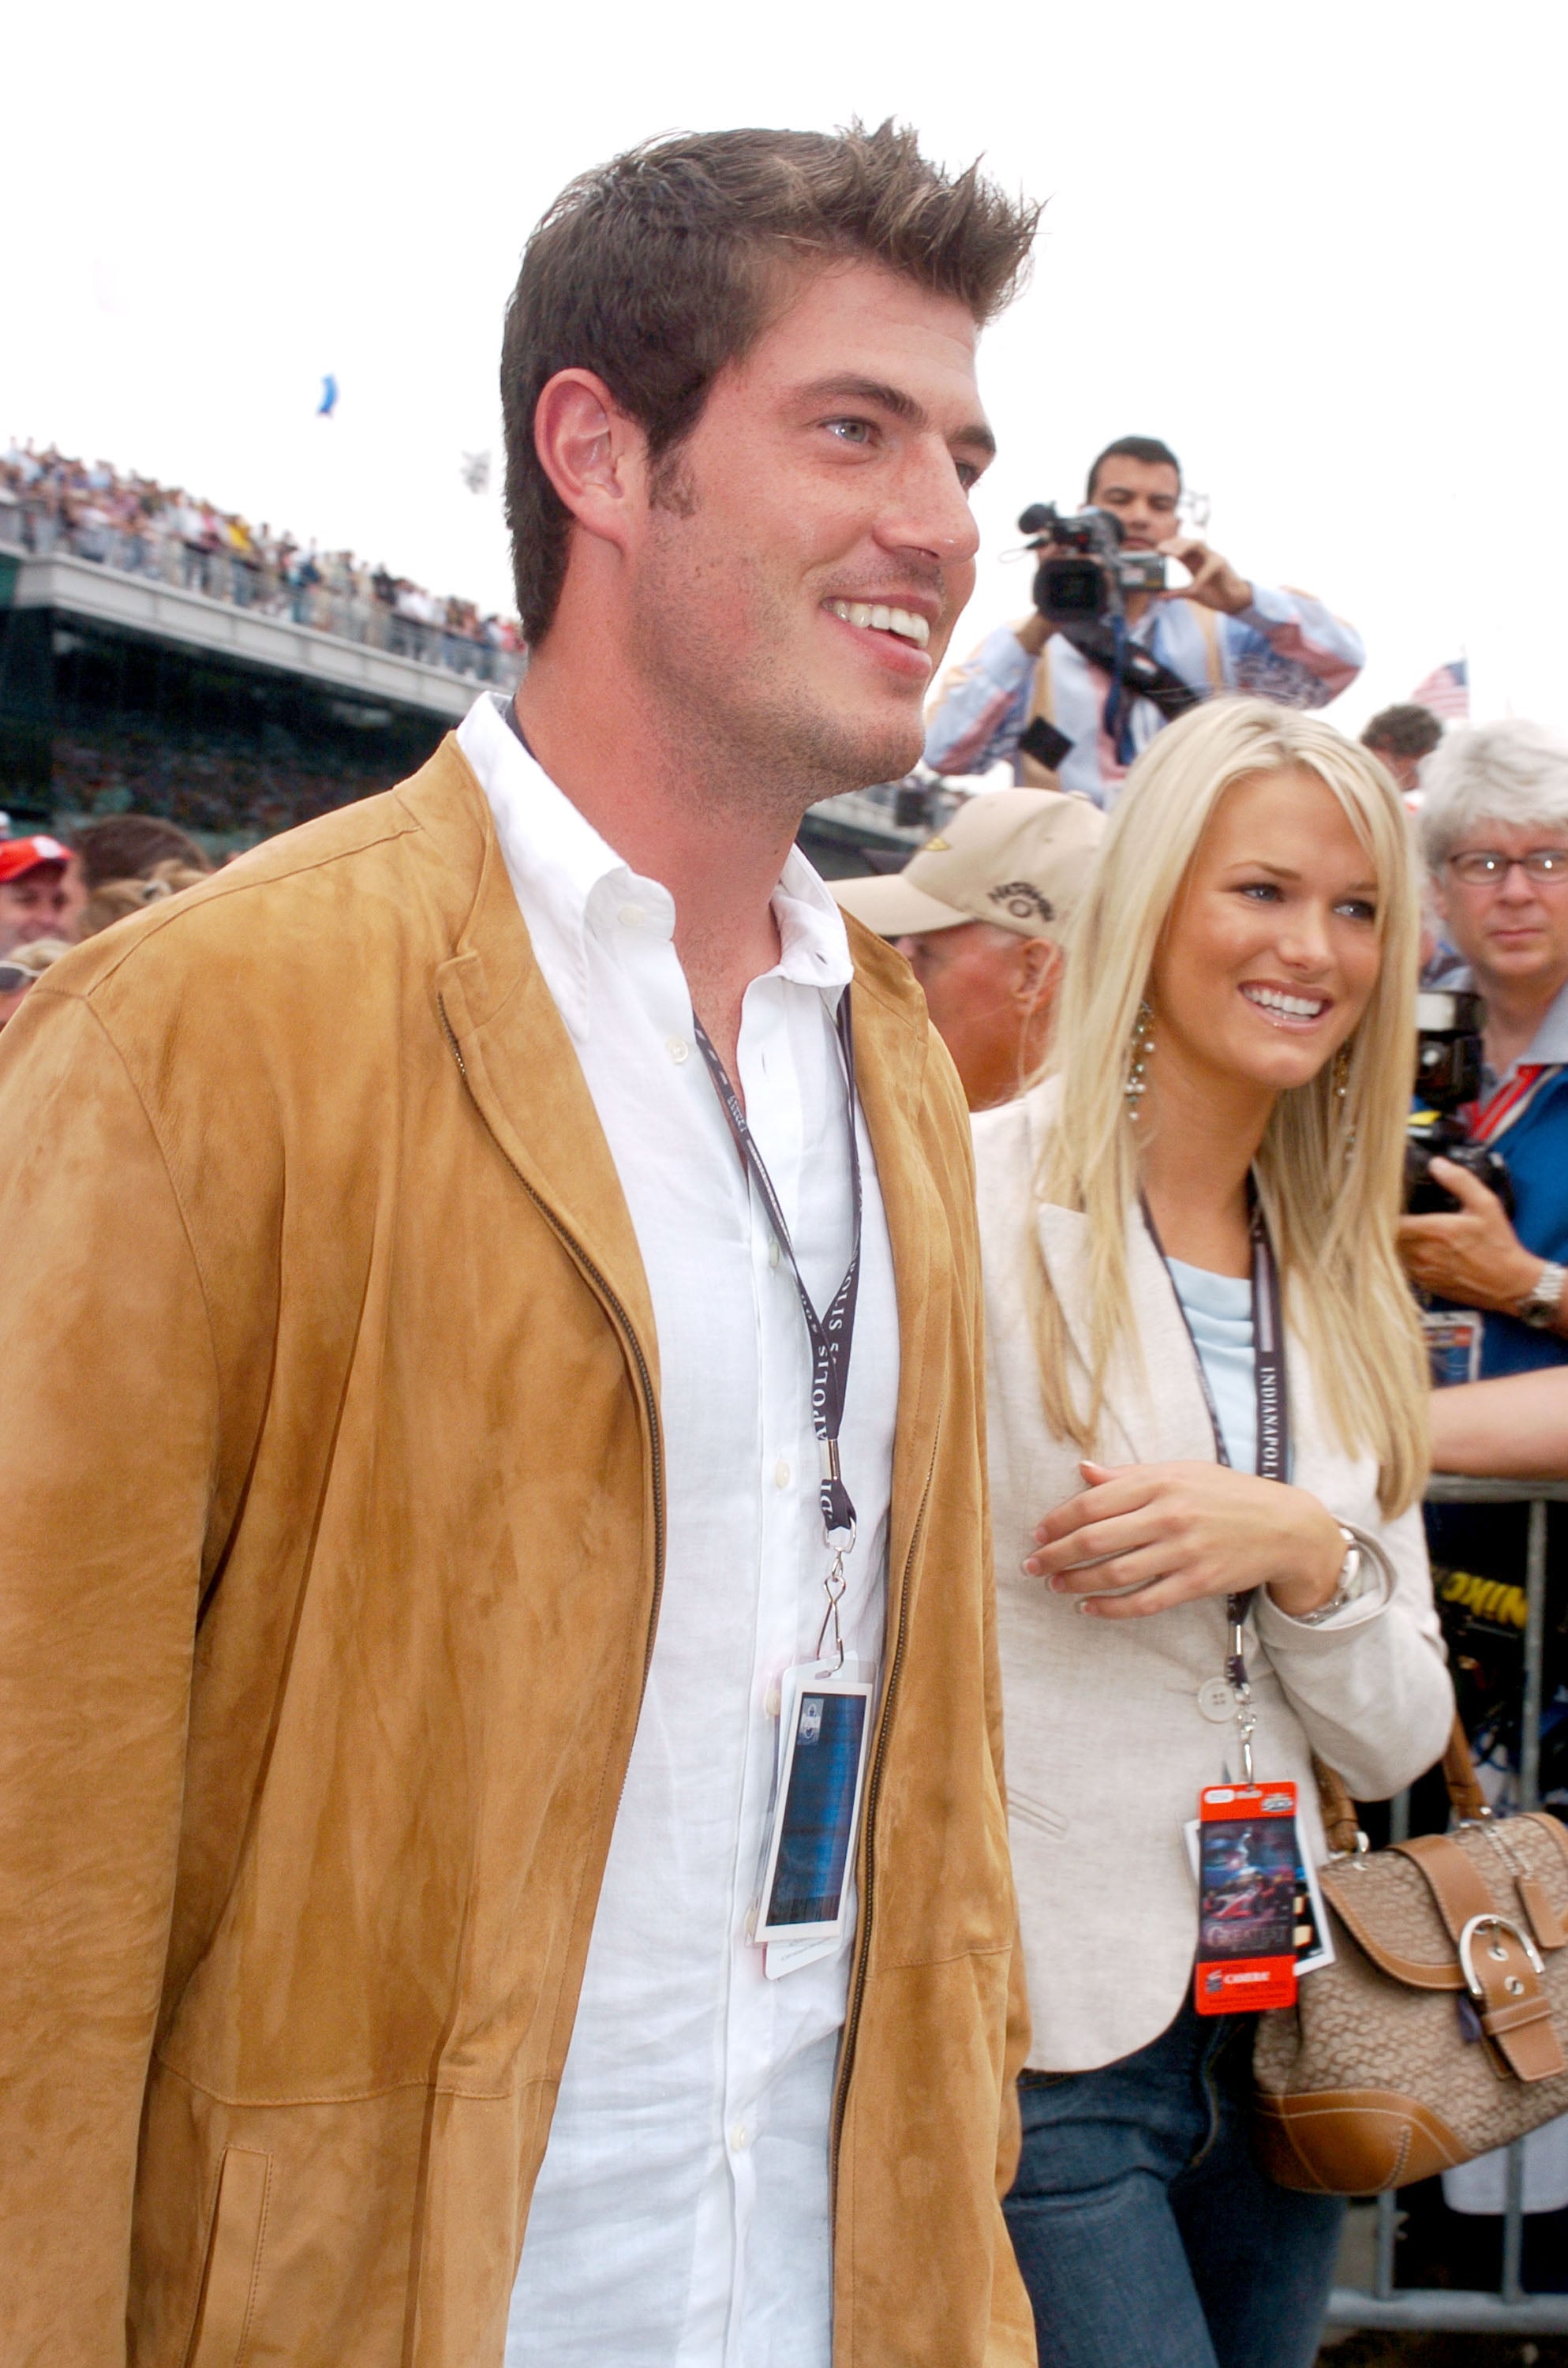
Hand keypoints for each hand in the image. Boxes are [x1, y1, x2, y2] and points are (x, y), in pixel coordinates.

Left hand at [1022, 1459, 1345, 1620]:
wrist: (1284, 1525)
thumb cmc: (1226, 1494)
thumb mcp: (1181, 1471)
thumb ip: (1129, 1475)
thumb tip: (1084, 1470)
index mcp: (1160, 1482)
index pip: (1093, 1502)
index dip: (1058, 1520)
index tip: (1037, 1532)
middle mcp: (1169, 1515)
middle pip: (1096, 1539)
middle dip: (1056, 1554)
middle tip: (1033, 1566)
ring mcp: (1184, 1551)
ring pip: (1115, 1572)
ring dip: (1077, 1582)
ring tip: (1056, 1585)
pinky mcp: (1198, 1582)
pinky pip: (1145, 1601)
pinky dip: (1112, 1608)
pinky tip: (1090, 1607)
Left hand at [1157, 533, 1252, 615]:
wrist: (1233, 601)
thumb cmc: (1213, 593)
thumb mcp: (1192, 592)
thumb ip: (1177, 590)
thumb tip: (1159, 594)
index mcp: (1195, 560)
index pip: (1181, 546)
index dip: (1169, 545)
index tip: (1157, 549)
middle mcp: (1203, 555)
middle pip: (1186, 540)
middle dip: (1174, 543)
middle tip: (1162, 549)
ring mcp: (1213, 558)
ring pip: (1199, 545)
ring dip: (1185, 548)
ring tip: (1175, 556)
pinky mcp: (1222, 566)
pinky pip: (1209, 569)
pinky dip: (1200, 578)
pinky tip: (1193, 588)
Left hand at [1396, 1157, 1543, 1312]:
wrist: (1510, 1284)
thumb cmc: (1499, 1246)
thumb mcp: (1485, 1205)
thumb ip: (1460, 1181)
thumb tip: (1437, 1164)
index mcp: (1434, 1231)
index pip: (1391, 1221)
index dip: (1384, 1211)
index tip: (1386, 1203)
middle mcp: (1423, 1254)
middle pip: (1388, 1237)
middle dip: (1387, 1225)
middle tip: (1392, 1214)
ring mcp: (1423, 1272)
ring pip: (1394, 1254)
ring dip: (1395, 1243)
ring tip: (1402, 1231)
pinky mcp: (1427, 1286)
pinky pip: (1405, 1270)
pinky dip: (1405, 1259)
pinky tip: (1416, 1250)